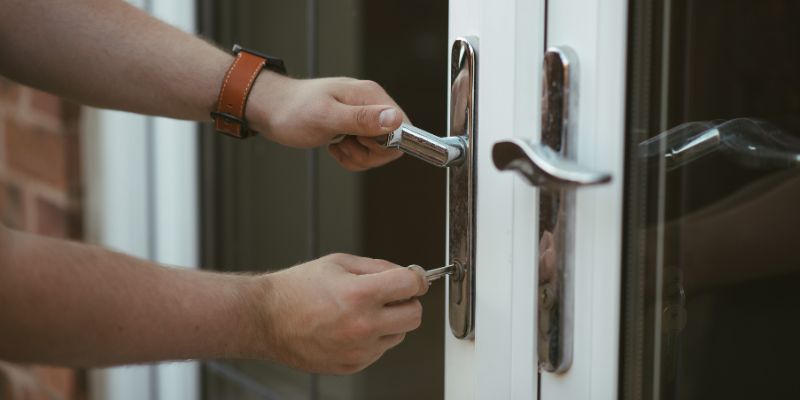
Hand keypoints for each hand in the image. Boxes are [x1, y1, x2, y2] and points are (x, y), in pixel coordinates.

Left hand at [246, 72, 404, 170]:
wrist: (272, 110)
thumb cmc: (293, 111)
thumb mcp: (326, 117)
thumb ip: (361, 119)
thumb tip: (395, 120)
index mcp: (371, 96)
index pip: (403, 127)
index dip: (386, 144)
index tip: (360, 143)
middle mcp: (371, 104)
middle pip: (393, 142)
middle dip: (369, 154)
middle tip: (344, 145)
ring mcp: (364, 116)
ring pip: (379, 151)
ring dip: (358, 157)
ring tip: (337, 145)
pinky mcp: (355, 128)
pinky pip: (366, 152)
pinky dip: (351, 157)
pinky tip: (335, 147)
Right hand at [248, 254, 427, 373]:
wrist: (266, 319)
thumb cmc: (297, 289)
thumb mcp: (339, 262)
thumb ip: (378, 267)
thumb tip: (407, 274)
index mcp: (360, 294)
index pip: (412, 285)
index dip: (416, 278)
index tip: (413, 278)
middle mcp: (363, 325)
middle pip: (415, 316)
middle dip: (407, 302)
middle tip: (392, 295)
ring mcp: (358, 350)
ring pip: (399, 335)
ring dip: (390, 322)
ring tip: (361, 311)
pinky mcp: (352, 365)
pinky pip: (379, 350)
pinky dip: (373, 338)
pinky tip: (350, 327)